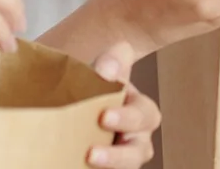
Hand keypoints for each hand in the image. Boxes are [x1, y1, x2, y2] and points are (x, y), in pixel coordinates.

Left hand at [87, 43, 158, 167]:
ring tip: (88, 162)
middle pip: (137, 151)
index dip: (127, 118)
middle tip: (92, 152)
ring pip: (126, 167)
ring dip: (109, 166)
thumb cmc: (99, 84)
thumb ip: (113, 60)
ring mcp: (123, 157)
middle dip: (117, 154)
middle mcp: (137, 138)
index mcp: (141, 110)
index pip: (145, 115)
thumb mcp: (108, 66)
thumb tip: (106, 71)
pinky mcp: (109, 166)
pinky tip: (75, 165)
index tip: (103, 117)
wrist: (79, 100)